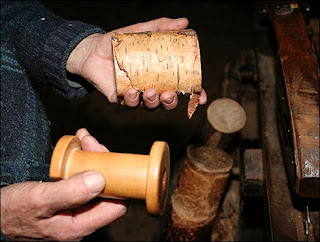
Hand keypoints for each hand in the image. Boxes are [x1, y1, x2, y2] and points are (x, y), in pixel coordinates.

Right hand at [0, 128, 126, 240]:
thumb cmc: (11, 211)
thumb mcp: (39, 200)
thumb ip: (70, 192)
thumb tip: (100, 179)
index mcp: (79, 225)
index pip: (116, 205)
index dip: (119, 182)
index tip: (111, 160)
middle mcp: (81, 217)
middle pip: (107, 189)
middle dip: (103, 163)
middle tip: (91, 143)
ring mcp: (76, 207)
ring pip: (96, 181)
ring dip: (93, 158)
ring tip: (83, 139)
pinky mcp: (69, 197)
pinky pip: (82, 177)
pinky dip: (82, 161)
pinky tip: (78, 147)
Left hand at [66, 17, 206, 109]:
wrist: (94, 49)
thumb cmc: (120, 42)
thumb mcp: (142, 31)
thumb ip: (161, 27)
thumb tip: (184, 21)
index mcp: (160, 75)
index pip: (180, 87)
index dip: (192, 94)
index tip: (200, 97)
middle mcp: (150, 87)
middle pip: (166, 102)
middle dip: (171, 102)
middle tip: (169, 94)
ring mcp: (136, 94)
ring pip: (150, 106)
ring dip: (153, 102)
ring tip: (151, 92)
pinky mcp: (120, 98)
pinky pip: (129, 104)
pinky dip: (132, 100)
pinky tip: (132, 92)